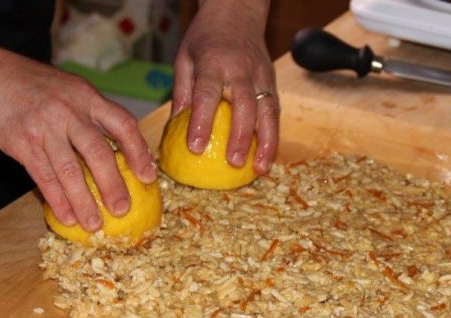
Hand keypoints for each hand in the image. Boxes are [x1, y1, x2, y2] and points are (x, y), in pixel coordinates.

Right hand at [0, 52, 157, 231]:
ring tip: (94, 224)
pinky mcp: (23, 143)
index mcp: (89, 98)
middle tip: (123, 210)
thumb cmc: (39, 88)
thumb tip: (130, 152)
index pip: (123, 124)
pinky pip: (44, 177)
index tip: (149, 176)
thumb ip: (98, 116)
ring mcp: (45, 128)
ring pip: (69, 170)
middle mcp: (69, 112)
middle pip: (97, 152)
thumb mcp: (74, 90)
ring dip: (83, 201)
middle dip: (113, 185)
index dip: (139, 152)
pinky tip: (68, 217)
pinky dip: (57, 200)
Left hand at [172, 0, 278, 174]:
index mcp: (214, 63)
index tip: (196, 148)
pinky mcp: (272, 83)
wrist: (238, 12)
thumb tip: (175, 127)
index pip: (208, 94)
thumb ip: (183, 91)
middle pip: (244, 105)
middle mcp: (241, 70)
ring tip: (260, 169)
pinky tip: (267, 157)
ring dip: (266, 142)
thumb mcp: (185, 56)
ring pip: (268, 112)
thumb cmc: (206, 37)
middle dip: (241, 136)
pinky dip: (273, 136)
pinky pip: (275, 112)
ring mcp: (261, 77)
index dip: (202, 122)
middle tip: (232, 163)